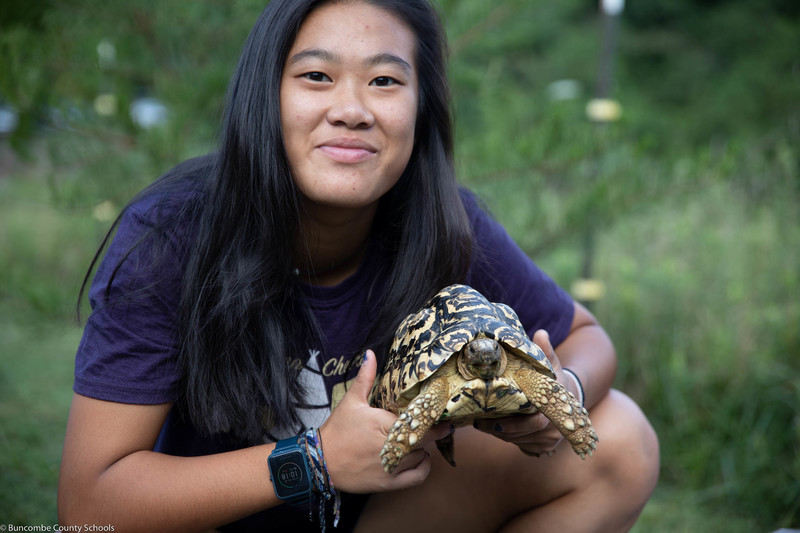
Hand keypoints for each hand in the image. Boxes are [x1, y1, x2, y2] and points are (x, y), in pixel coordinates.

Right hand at [319, 350, 449, 492]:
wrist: (321, 462)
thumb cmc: (338, 431)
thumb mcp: (351, 401)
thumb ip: (365, 378)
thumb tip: (370, 354)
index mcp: (384, 424)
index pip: (418, 421)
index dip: (433, 417)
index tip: (442, 413)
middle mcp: (390, 447)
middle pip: (423, 439)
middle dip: (432, 432)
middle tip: (441, 425)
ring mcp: (390, 466)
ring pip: (421, 456)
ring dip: (423, 448)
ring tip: (418, 439)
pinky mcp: (388, 483)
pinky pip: (417, 477)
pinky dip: (424, 467)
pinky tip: (420, 458)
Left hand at [472, 329, 573, 456]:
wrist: (568, 398)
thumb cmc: (555, 379)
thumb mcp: (551, 365)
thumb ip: (546, 352)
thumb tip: (541, 334)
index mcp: (555, 410)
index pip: (534, 423)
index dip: (512, 423)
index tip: (490, 417)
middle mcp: (554, 430)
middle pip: (521, 434)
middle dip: (498, 429)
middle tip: (477, 422)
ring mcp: (548, 442)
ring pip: (518, 441)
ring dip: (499, 434)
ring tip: (479, 423)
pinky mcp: (542, 448)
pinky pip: (521, 446)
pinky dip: (507, 438)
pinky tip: (492, 428)